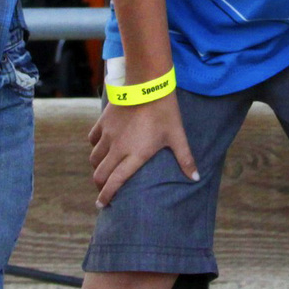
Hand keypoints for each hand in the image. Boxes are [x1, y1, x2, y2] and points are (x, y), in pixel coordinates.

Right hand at [86, 91, 192, 207]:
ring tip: (103, 171)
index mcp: (134, 156)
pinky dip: (94, 146)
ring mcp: (108, 135)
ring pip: (94, 158)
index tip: (102, 205)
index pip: (115, 182)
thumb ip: (185, 159)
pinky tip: (100, 147)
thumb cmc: (164, 112)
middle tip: (103, 190)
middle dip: (100, 186)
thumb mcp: (177, 136)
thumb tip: (196, 178)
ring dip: (97, 167)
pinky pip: (92, 139)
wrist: (147, 84)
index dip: (106, 196)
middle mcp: (117, 148)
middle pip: (99, 174)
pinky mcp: (103, 122)